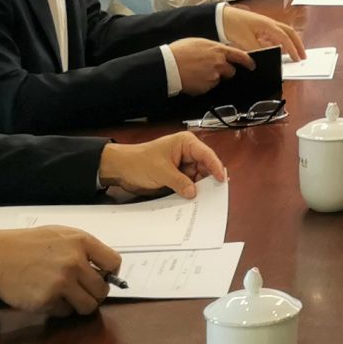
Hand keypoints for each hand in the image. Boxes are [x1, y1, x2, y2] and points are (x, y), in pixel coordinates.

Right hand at [0, 224, 117, 316]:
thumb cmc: (27, 244)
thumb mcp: (59, 234)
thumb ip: (82, 248)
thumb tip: (103, 269)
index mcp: (81, 241)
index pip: (114, 263)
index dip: (109, 273)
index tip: (101, 277)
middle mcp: (75, 262)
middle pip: (102, 289)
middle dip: (94, 293)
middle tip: (81, 291)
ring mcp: (61, 282)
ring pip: (88, 306)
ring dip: (79, 304)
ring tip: (66, 297)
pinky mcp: (47, 300)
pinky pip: (65, 312)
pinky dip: (59, 308)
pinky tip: (47, 297)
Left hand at [98, 130, 228, 197]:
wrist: (121, 168)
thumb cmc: (139, 161)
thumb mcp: (162, 172)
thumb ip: (180, 182)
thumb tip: (194, 193)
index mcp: (185, 143)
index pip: (206, 155)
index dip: (215, 167)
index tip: (221, 180)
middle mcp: (187, 152)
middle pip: (204, 166)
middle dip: (207, 180)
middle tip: (214, 194)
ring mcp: (182, 164)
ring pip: (197, 176)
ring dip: (199, 187)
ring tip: (204, 199)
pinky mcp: (177, 174)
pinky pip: (188, 183)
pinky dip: (190, 190)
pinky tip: (193, 199)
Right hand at [167, 37, 253, 94]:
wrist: (168, 66)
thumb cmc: (180, 51)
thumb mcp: (199, 43)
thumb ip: (213, 48)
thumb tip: (219, 52)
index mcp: (219, 50)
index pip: (240, 56)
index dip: (248, 62)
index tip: (252, 65)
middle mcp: (219, 64)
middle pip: (231, 71)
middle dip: (225, 71)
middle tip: (210, 68)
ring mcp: (213, 77)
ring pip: (218, 79)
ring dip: (212, 77)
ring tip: (196, 72)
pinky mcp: (206, 88)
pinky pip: (208, 87)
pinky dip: (203, 84)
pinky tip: (193, 78)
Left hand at [220, 5, 302, 56]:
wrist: (222, 17)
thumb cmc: (233, 24)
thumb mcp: (245, 40)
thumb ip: (259, 49)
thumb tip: (269, 56)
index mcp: (267, 24)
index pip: (285, 37)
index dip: (293, 49)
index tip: (297, 58)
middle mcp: (269, 23)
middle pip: (290, 32)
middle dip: (298, 44)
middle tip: (303, 55)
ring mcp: (266, 25)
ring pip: (284, 33)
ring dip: (291, 43)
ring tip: (295, 54)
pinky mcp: (261, 28)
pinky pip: (276, 35)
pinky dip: (281, 43)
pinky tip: (281, 50)